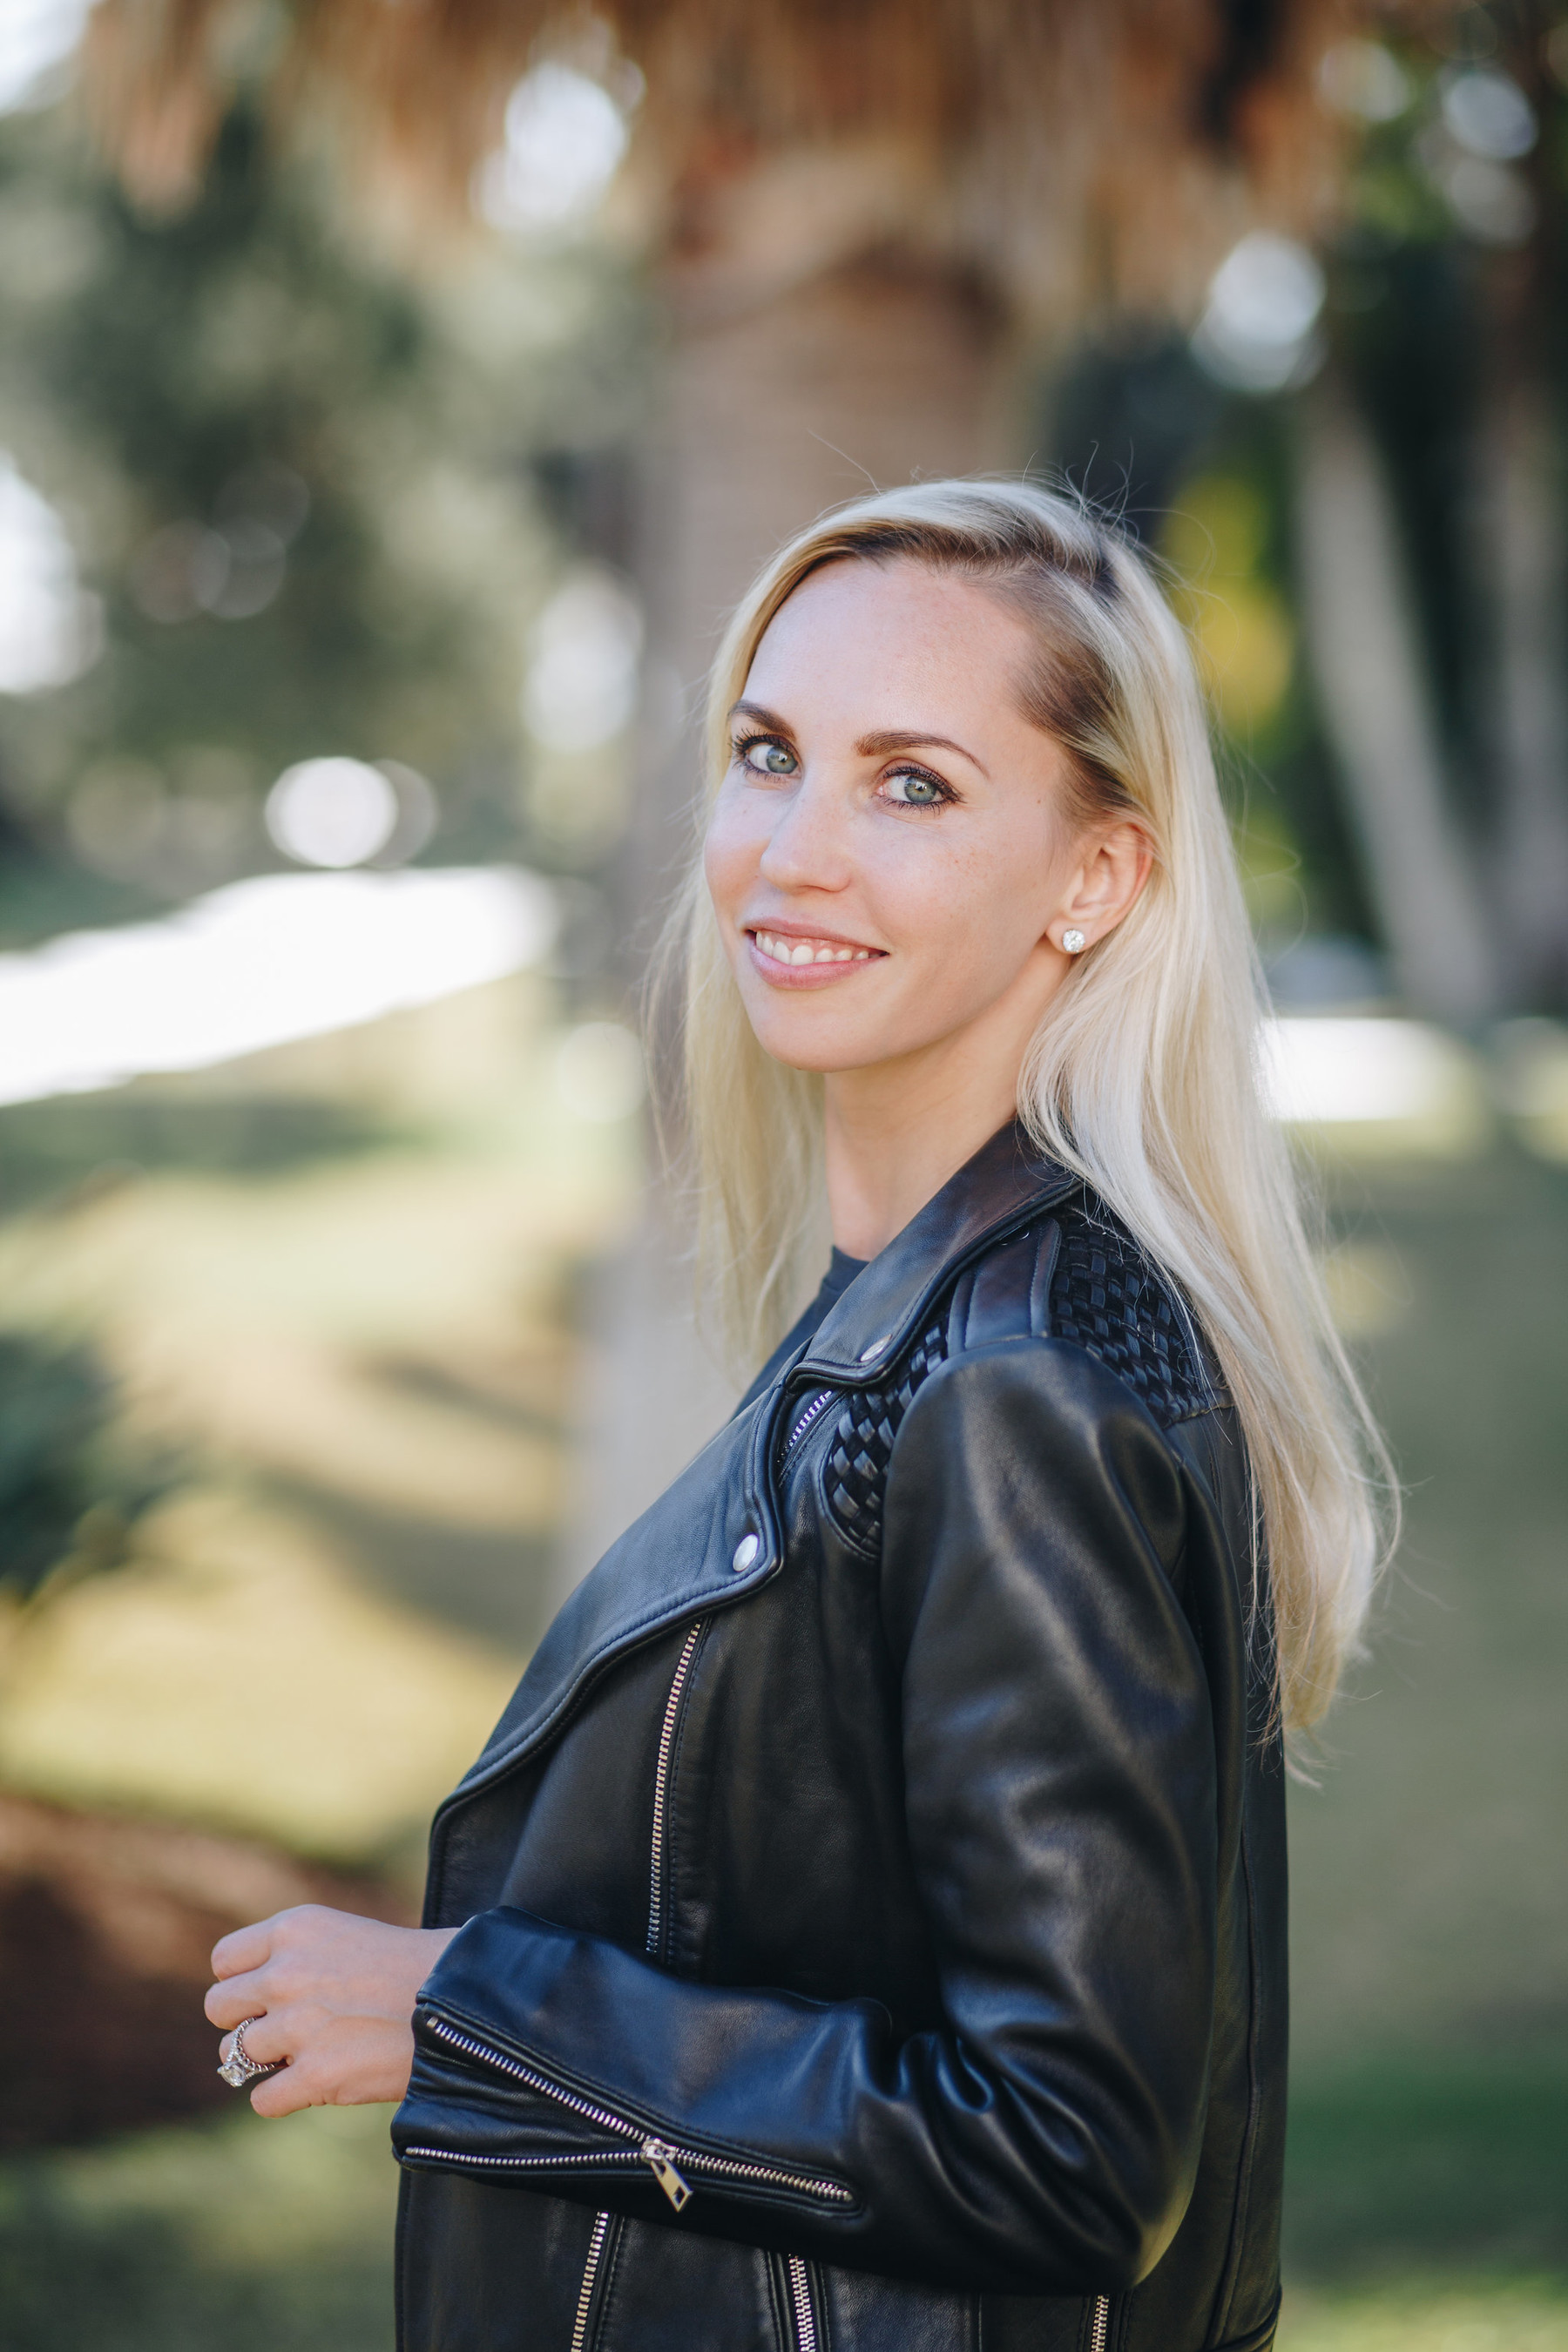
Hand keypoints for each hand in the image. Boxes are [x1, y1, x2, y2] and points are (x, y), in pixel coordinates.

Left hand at [205, 1905, 458, 2116]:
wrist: (464, 1998)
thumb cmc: (412, 1967)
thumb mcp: (345, 1935)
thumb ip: (296, 1958)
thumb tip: (252, 2001)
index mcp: (295, 1928)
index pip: (225, 1961)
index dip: (245, 1982)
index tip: (269, 1995)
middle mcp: (286, 1972)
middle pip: (218, 2008)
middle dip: (246, 2022)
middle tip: (282, 2031)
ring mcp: (296, 2026)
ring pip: (234, 2056)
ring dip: (267, 2061)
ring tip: (308, 2055)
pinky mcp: (314, 2075)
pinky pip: (263, 2100)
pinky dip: (283, 2099)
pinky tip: (312, 2086)